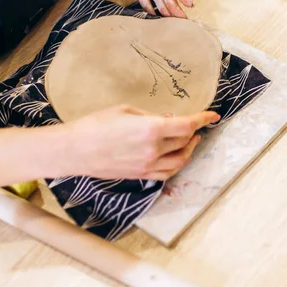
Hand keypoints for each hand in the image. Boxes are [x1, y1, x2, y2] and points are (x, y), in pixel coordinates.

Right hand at [67, 105, 219, 180]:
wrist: (74, 151)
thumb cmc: (95, 125)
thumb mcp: (126, 111)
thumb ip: (151, 116)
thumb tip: (168, 120)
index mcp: (151, 129)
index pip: (187, 125)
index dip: (203, 119)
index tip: (213, 115)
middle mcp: (153, 150)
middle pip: (184, 141)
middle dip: (193, 131)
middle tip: (195, 123)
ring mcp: (147, 166)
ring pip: (180, 160)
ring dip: (189, 150)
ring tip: (191, 140)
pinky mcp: (140, 176)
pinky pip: (167, 172)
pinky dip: (177, 164)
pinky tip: (176, 156)